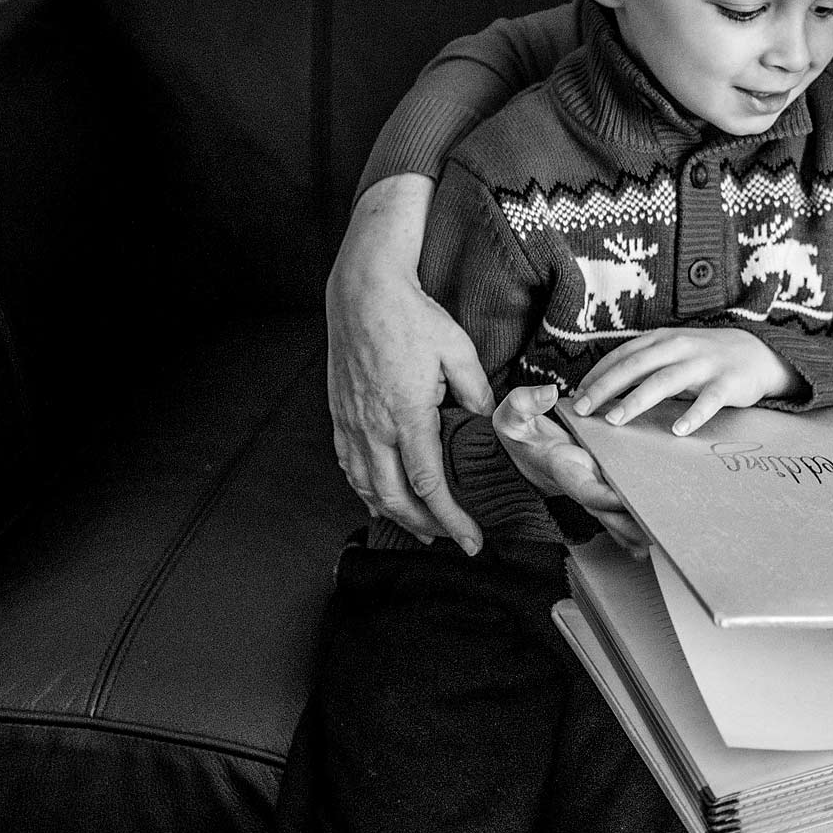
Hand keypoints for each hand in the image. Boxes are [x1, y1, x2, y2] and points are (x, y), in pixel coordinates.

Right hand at [326, 175, 492, 552]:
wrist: (363, 291)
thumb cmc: (412, 316)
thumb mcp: (458, 350)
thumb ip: (477, 393)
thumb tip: (492, 422)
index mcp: (406, 416)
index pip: (428, 484)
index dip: (450, 519)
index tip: (470, 541)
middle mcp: (373, 427)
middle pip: (394, 497)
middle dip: (424, 526)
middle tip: (451, 540)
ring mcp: (352, 423)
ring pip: (367, 487)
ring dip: (394, 514)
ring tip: (420, 528)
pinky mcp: (340, 414)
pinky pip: (349, 465)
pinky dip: (365, 490)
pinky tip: (379, 498)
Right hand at [492, 384, 648, 552]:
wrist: (524, 450)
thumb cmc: (521, 434)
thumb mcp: (513, 415)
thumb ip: (526, 403)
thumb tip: (548, 394)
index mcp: (564, 470)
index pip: (586, 489)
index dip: (605, 498)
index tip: (624, 499)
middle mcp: (581, 485)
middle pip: (607, 513)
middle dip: (629, 523)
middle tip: (656, 530)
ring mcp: (592, 489)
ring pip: (615, 516)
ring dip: (636, 529)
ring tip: (662, 536)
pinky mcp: (601, 487)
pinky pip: (617, 511)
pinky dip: (633, 525)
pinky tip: (652, 538)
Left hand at [572, 328, 801, 434]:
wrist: (758, 353)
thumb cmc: (705, 358)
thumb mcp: (673, 353)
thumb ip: (644, 366)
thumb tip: (604, 390)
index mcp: (662, 340)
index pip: (623, 355)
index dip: (598, 375)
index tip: (576, 397)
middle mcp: (680, 347)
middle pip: (636, 366)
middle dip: (607, 388)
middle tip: (584, 410)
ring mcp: (704, 364)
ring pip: (666, 381)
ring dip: (638, 400)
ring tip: (616, 420)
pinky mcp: (727, 382)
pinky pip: (709, 400)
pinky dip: (693, 415)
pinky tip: (678, 431)